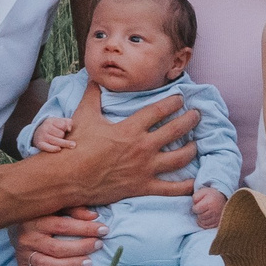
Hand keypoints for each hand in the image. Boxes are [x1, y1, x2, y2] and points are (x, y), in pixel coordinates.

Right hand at [9, 206, 102, 265]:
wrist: (10, 217)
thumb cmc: (40, 211)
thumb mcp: (55, 205)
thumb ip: (73, 208)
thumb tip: (94, 216)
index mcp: (36, 219)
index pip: (63, 226)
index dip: (85, 228)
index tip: (104, 230)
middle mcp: (27, 238)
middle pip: (56, 248)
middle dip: (81, 247)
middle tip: (99, 245)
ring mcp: (22, 253)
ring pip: (45, 264)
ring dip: (69, 265)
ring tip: (89, 263)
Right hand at [31, 115, 75, 153]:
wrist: (38, 134)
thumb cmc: (54, 128)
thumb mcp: (60, 122)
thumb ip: (68, 123)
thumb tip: (69, 129)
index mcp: (50, 121)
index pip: (63, 125)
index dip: (66, 129)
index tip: (64, 130)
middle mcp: (45, 127)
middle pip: (61, 134)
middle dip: (63, 136)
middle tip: (59, 136)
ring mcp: (42, 136)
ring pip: (57, 141)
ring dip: (61, 143)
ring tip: (59, 142)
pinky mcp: (40, 144)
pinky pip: (48, 147)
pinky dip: (53, 148)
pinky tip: (59, 149)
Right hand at [62, 82, 198, 205]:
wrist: (68, 177)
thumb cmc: (76, 145)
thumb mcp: (84, 115)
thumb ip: (92, 95)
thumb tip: (93, 78)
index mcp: (131, 128)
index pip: (159, 110)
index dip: (173, 102)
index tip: (181, 98)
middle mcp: (143, 146)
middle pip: (176, 130)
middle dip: (190, 120)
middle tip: (198, 115)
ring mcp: (145, 168)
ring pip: (180, 158)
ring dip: (192, 149)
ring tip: (196, 144)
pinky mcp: (143, 187)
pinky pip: (170, 188)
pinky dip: (185, 186)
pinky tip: (195, 182)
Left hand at [192, 186, 227, 229]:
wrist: (224, 199)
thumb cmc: (211, 195)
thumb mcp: (203, 191)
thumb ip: (196, 197)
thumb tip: (194, 205)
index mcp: (210, 203)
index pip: (196, 209)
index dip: (195, 207)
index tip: (198, 205)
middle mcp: (214, 211)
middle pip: (200, 216)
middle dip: (199, 213)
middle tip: (202, 209)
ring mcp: (217, 218)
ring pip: (203, 222)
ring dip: (201, 218)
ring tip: (204, 213)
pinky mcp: (218, 223)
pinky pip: (207, 226)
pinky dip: (204, 223)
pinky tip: (205, 218)